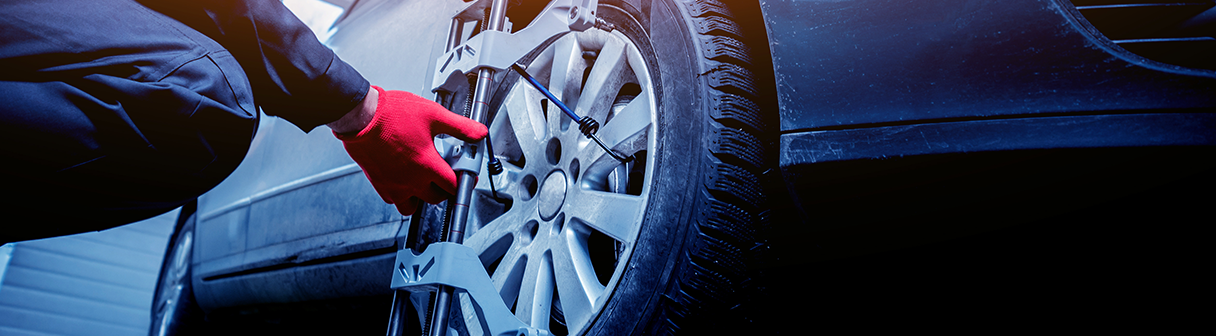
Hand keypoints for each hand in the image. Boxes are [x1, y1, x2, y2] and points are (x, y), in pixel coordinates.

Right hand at [334, 85, 487, 214]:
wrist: (361, 116)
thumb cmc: (392, 113)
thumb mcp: (434, 115)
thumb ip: (460, 127)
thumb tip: (479, 133)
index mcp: (427, 164)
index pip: (453, 185)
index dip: (464, 181)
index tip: (465, 175)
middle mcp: (411, 180)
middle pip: (436, 198)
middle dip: (444, 189)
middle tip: (444, 175)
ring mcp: (394, 185)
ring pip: (413, 205)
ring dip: (422, 197)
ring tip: (424, 180)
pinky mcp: (379, 183)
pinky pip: (394, 199)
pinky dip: (402, 194)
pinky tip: (404, 178)